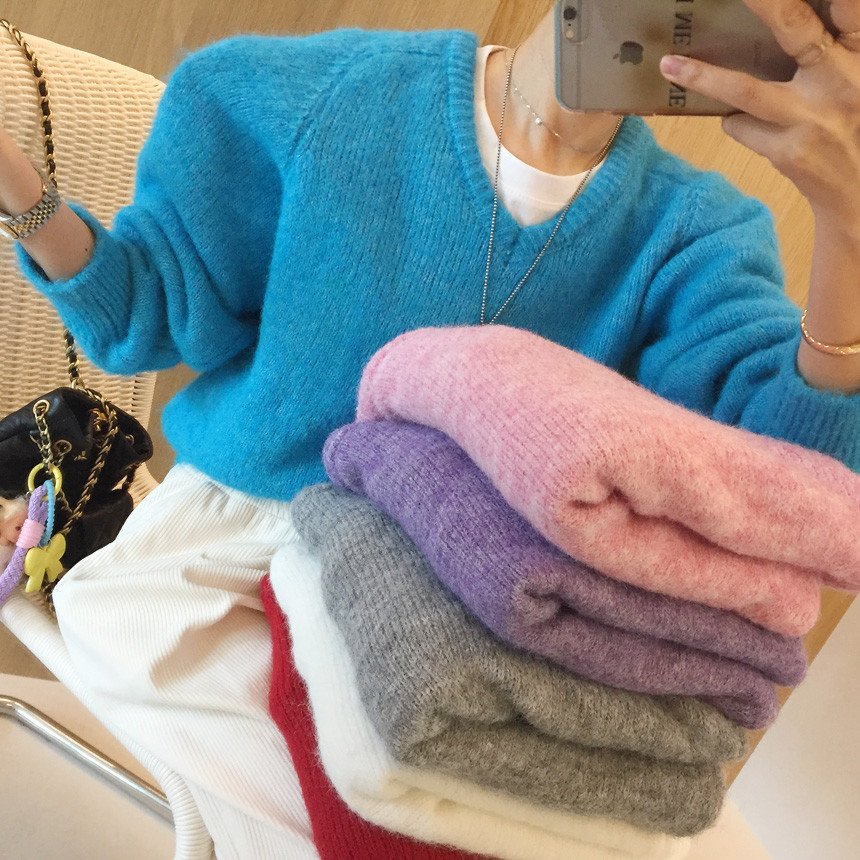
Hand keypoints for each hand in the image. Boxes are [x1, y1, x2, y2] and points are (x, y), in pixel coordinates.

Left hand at [659, 0, 859, 222]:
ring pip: (743, 89)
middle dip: (762, 2)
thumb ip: (834, 50)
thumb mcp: (857, 77)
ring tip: (670, 65)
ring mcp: (810, 118)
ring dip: (701, 76)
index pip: (846, 4)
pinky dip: (736, 122)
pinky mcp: (788, 152)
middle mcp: (839, 77)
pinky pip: (741, 127)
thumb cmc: (855, 123)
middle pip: (792, 26)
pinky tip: (745, 124)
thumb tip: (780, 24)